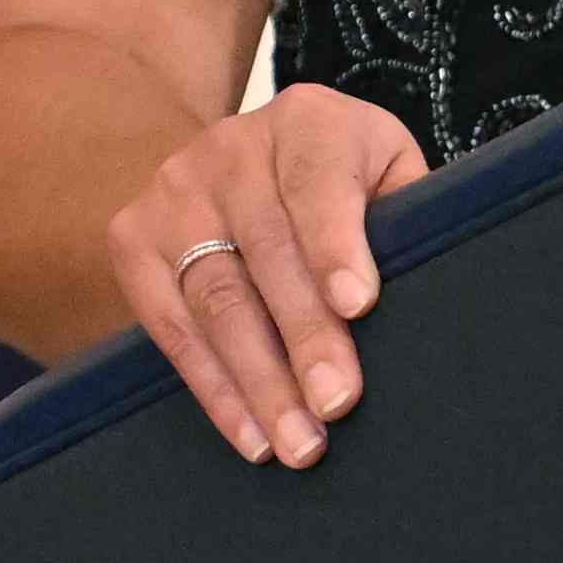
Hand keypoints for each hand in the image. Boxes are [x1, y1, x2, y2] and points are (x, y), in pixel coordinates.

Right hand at [111, 82, 423, 465]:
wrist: (249, 154)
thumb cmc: (345, 182)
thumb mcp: (386, 176)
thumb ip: (408, 220)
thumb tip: (429, 303)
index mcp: (307, 120)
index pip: (318, 183)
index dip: (336, 245)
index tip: (357, 305)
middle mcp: (230, 148)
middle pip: (268, 252)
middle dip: (305, 336)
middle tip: (337, 404)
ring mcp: (173, 192)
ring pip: (216, 298)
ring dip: (259, 379)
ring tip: (298, 441)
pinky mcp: (133, 238)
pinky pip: (171, 326)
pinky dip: (214, 388)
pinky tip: (250, 432)